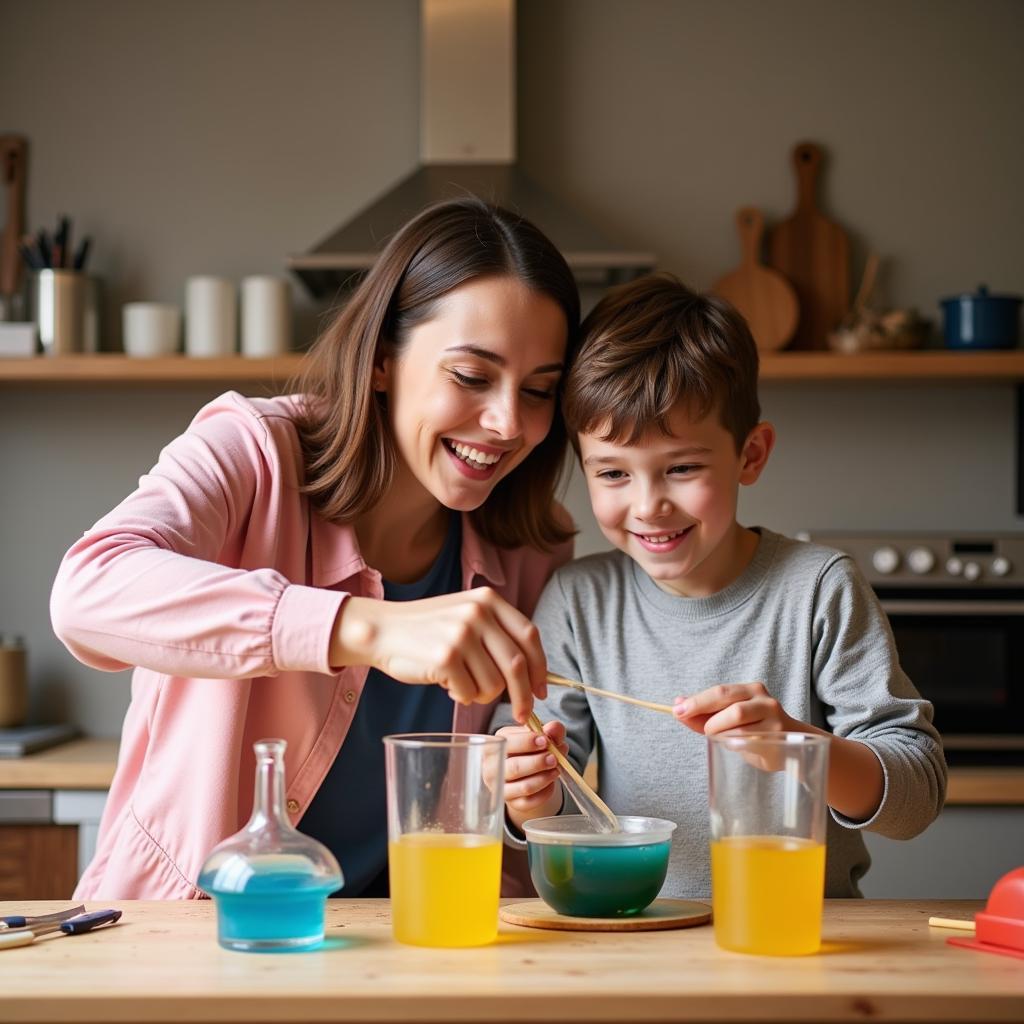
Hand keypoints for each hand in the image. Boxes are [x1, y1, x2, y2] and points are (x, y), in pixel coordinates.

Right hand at [330, 589, 546, 721]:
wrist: (381, 629)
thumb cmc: (427, 629)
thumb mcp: (466, 614)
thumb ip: (497, 633)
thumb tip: (533, 675)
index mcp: (488, 599)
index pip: (529, 637)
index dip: (540, 668)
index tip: (541, 690)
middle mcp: (478, 613)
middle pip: (517, 665)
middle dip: (523, 697)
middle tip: (522, 715)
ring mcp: (461, 634)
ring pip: (494, 684)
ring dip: (482, 694)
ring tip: (463, 684)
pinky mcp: (444, 658)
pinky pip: (469, 692)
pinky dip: (462, 696)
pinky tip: (447, 684)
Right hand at [498, 721, 567, 831]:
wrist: (529, 772)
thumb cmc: (532, 749)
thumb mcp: (542, 736)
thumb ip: (551, 730)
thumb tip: (554, 729)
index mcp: (497, 743)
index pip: (508, 742)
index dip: (527, 742)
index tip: (545, 741)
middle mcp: (492, 766)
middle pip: (514, 767)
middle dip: (537, 762)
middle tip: (554, 758)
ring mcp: (500, 786)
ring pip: (523, 787)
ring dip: (544, 778)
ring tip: (556, 770)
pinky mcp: (512, 803)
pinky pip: (530, 802)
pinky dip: (545, 792)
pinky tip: (551, 783)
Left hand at [672, 682, 799, 735]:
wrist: (790, 747)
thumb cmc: (755, 731)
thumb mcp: (728, 719)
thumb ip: (704, 714)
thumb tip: (677, 705)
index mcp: (751, 690)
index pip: (720, 691)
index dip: (696, 701)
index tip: (677, 710)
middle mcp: (764, 700)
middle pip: (728, 702)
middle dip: (703, 712)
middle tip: (688, 721)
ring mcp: (773, 719)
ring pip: (736, 722)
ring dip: (719, 731)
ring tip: (718, 736)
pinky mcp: (776, 738)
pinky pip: (746, 740)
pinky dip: (733, 742)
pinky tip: (733, 744)